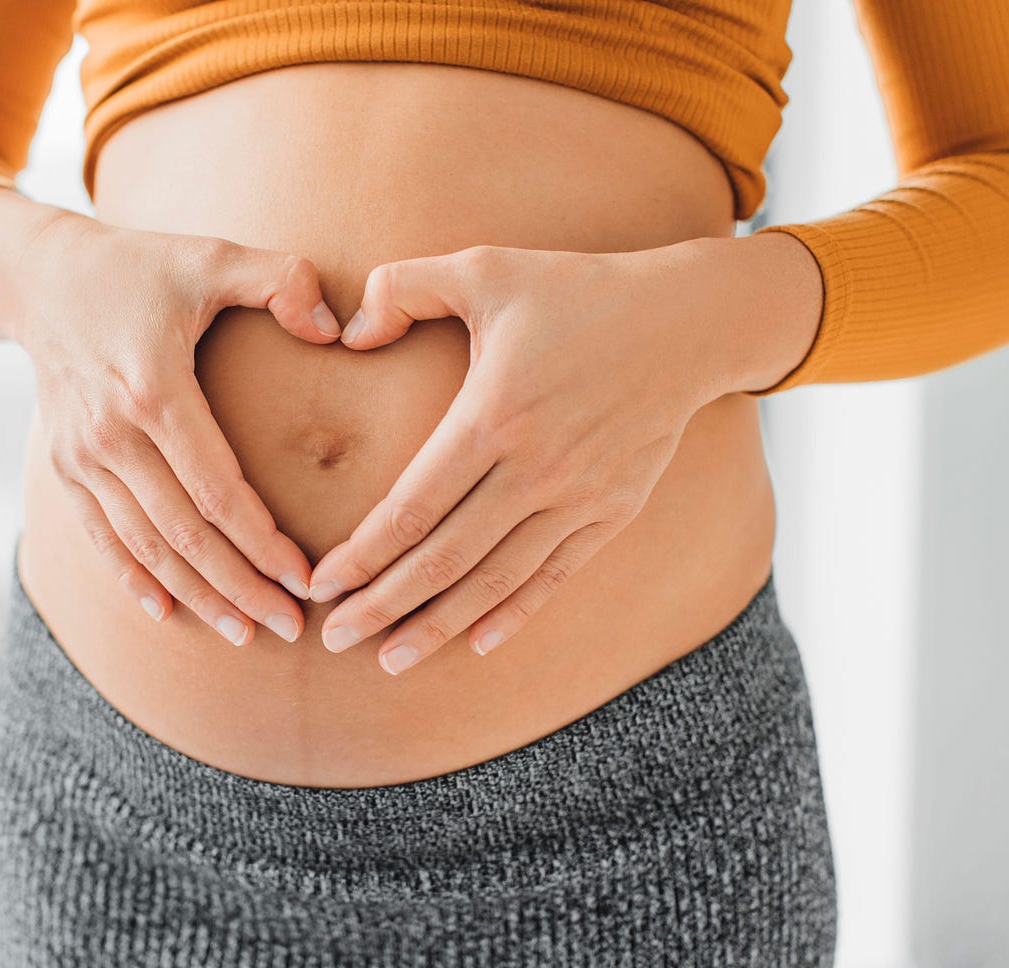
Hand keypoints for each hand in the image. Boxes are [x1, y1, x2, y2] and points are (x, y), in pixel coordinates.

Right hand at [14, 213, 343, 645]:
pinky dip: (132, 579)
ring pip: (144, 547)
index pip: (217, 490)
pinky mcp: (65, 466)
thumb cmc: (140, 266)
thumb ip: (281, 280)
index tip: (306, 580)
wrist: (39, 274)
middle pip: (183, 535)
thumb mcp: (211, 255)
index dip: (263, 542)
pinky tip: (166, 613)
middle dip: (240, 588)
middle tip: (290, 628)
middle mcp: (111, 434)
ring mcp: (82, 456)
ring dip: (196, 596)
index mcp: (154, 392)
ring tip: (245, 633)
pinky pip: (99, 537)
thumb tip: (336, 329)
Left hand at [306, 241, 735, 673]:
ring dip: (438, 625)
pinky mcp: (614, 510)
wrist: (688, 322)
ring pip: (495, 580)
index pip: (411, 507)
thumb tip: (348, 336)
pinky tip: (475, 643)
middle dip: (383, 605)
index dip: (361, 555)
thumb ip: (402, 287)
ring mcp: (580, 496)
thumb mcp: (485, 268)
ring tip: (390, 659)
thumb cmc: (577, 290)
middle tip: (333, 638)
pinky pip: (554, 576)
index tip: (320, 585)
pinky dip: (513, 613)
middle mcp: (537, 468)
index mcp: (494, 414)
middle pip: (444, 558)